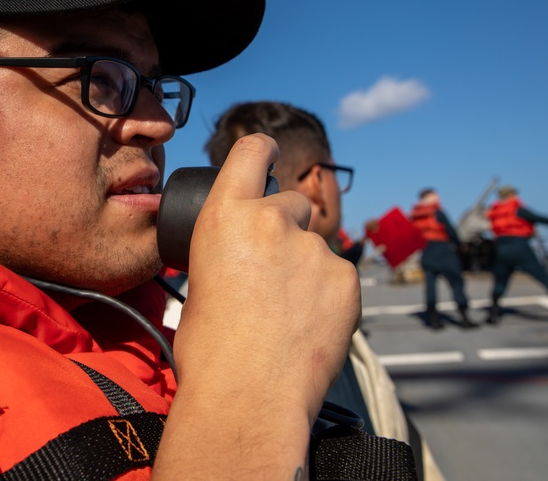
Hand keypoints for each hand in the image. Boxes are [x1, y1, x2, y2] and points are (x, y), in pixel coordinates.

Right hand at [156, 134, 359, 477]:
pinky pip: (338, 277)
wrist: (247, 396)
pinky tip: (309, 326)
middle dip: (286, 228)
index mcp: (225, 215)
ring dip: (306, 269)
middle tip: (273, 274)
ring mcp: (314, 248)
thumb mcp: (200, 279)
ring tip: (287, 316)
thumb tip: (245, 256)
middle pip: (292, 203)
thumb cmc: (210, 349)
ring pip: (316, 247)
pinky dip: (328, 296)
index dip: (263, 150)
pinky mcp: (347, 278)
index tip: (269, 152)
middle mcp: (273, 219)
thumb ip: (229, 250)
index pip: (252, 152)